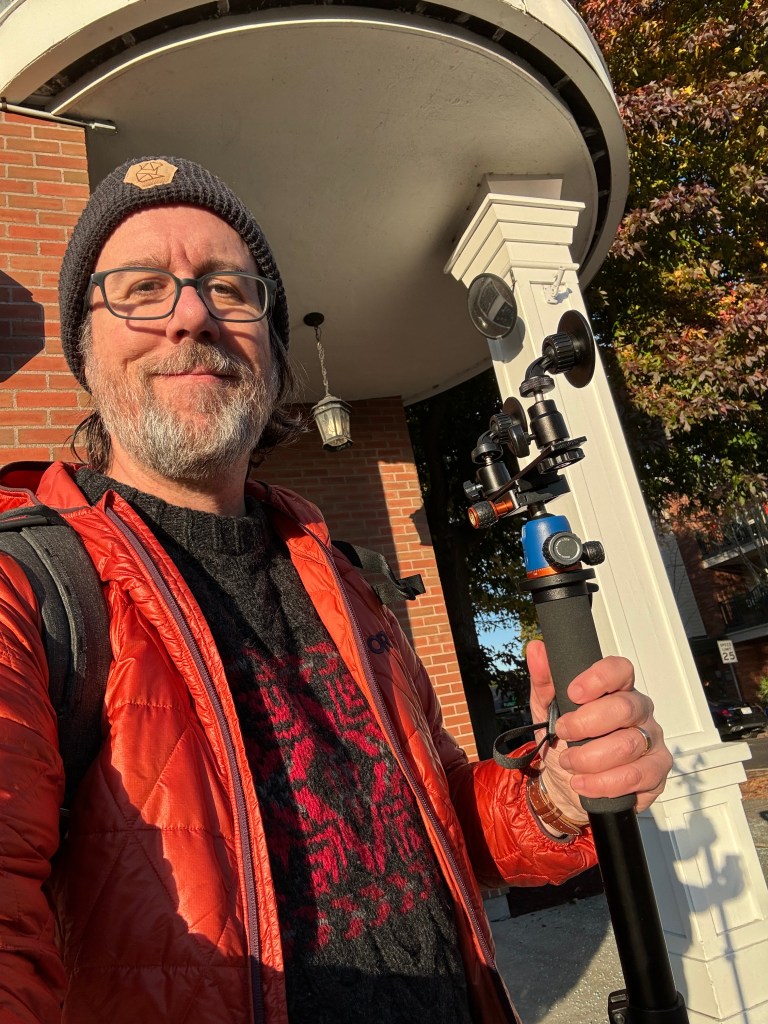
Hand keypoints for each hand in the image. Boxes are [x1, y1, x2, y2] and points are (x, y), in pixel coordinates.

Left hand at [527, 639, 672, 820]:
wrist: (567, 786)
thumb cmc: (563, 742)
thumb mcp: (546, 711)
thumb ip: (544, 681)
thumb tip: (537, 649)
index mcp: (617, 689)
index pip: (620, 670)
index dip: (599, 678)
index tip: (572, 692)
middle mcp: (640, 711)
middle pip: (625, 708)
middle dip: (586, 724)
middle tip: (562, 733)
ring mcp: (652, 741)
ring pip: (628, 745)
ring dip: (590, 758)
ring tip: (569, 763)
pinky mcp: (656, 772)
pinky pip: (636, 776)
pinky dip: (604, 783)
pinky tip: (583, 784)